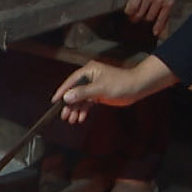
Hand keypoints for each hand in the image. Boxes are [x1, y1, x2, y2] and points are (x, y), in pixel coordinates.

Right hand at [54, 55, 177, 123]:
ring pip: (80, 99)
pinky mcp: (98, 94)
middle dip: (69, 105)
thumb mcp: (100, 89)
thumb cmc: (120, 83)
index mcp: (88, 71)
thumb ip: (82, 93)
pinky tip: (81, 118)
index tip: (54, 101)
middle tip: (64, 116)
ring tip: (72, 120)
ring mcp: (93, 86)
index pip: (71, 82)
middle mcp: (89, 77)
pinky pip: (88, 102)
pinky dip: (84, 110)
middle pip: (74, 92)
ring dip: (76, 109)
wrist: (136, 87)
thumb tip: (67, 97)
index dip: (62, 91)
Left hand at [117, 0, 180, 36]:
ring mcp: (160, 1)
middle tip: (133, 18)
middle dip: (135, 18)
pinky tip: (155, 31)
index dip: (128, 12)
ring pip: (150, 17)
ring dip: (145, 19)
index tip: (127, 12)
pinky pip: (163, 18)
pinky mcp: (169, 4)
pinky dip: (159, 26)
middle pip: (140, 14)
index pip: (132, 7)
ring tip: (143, 18)